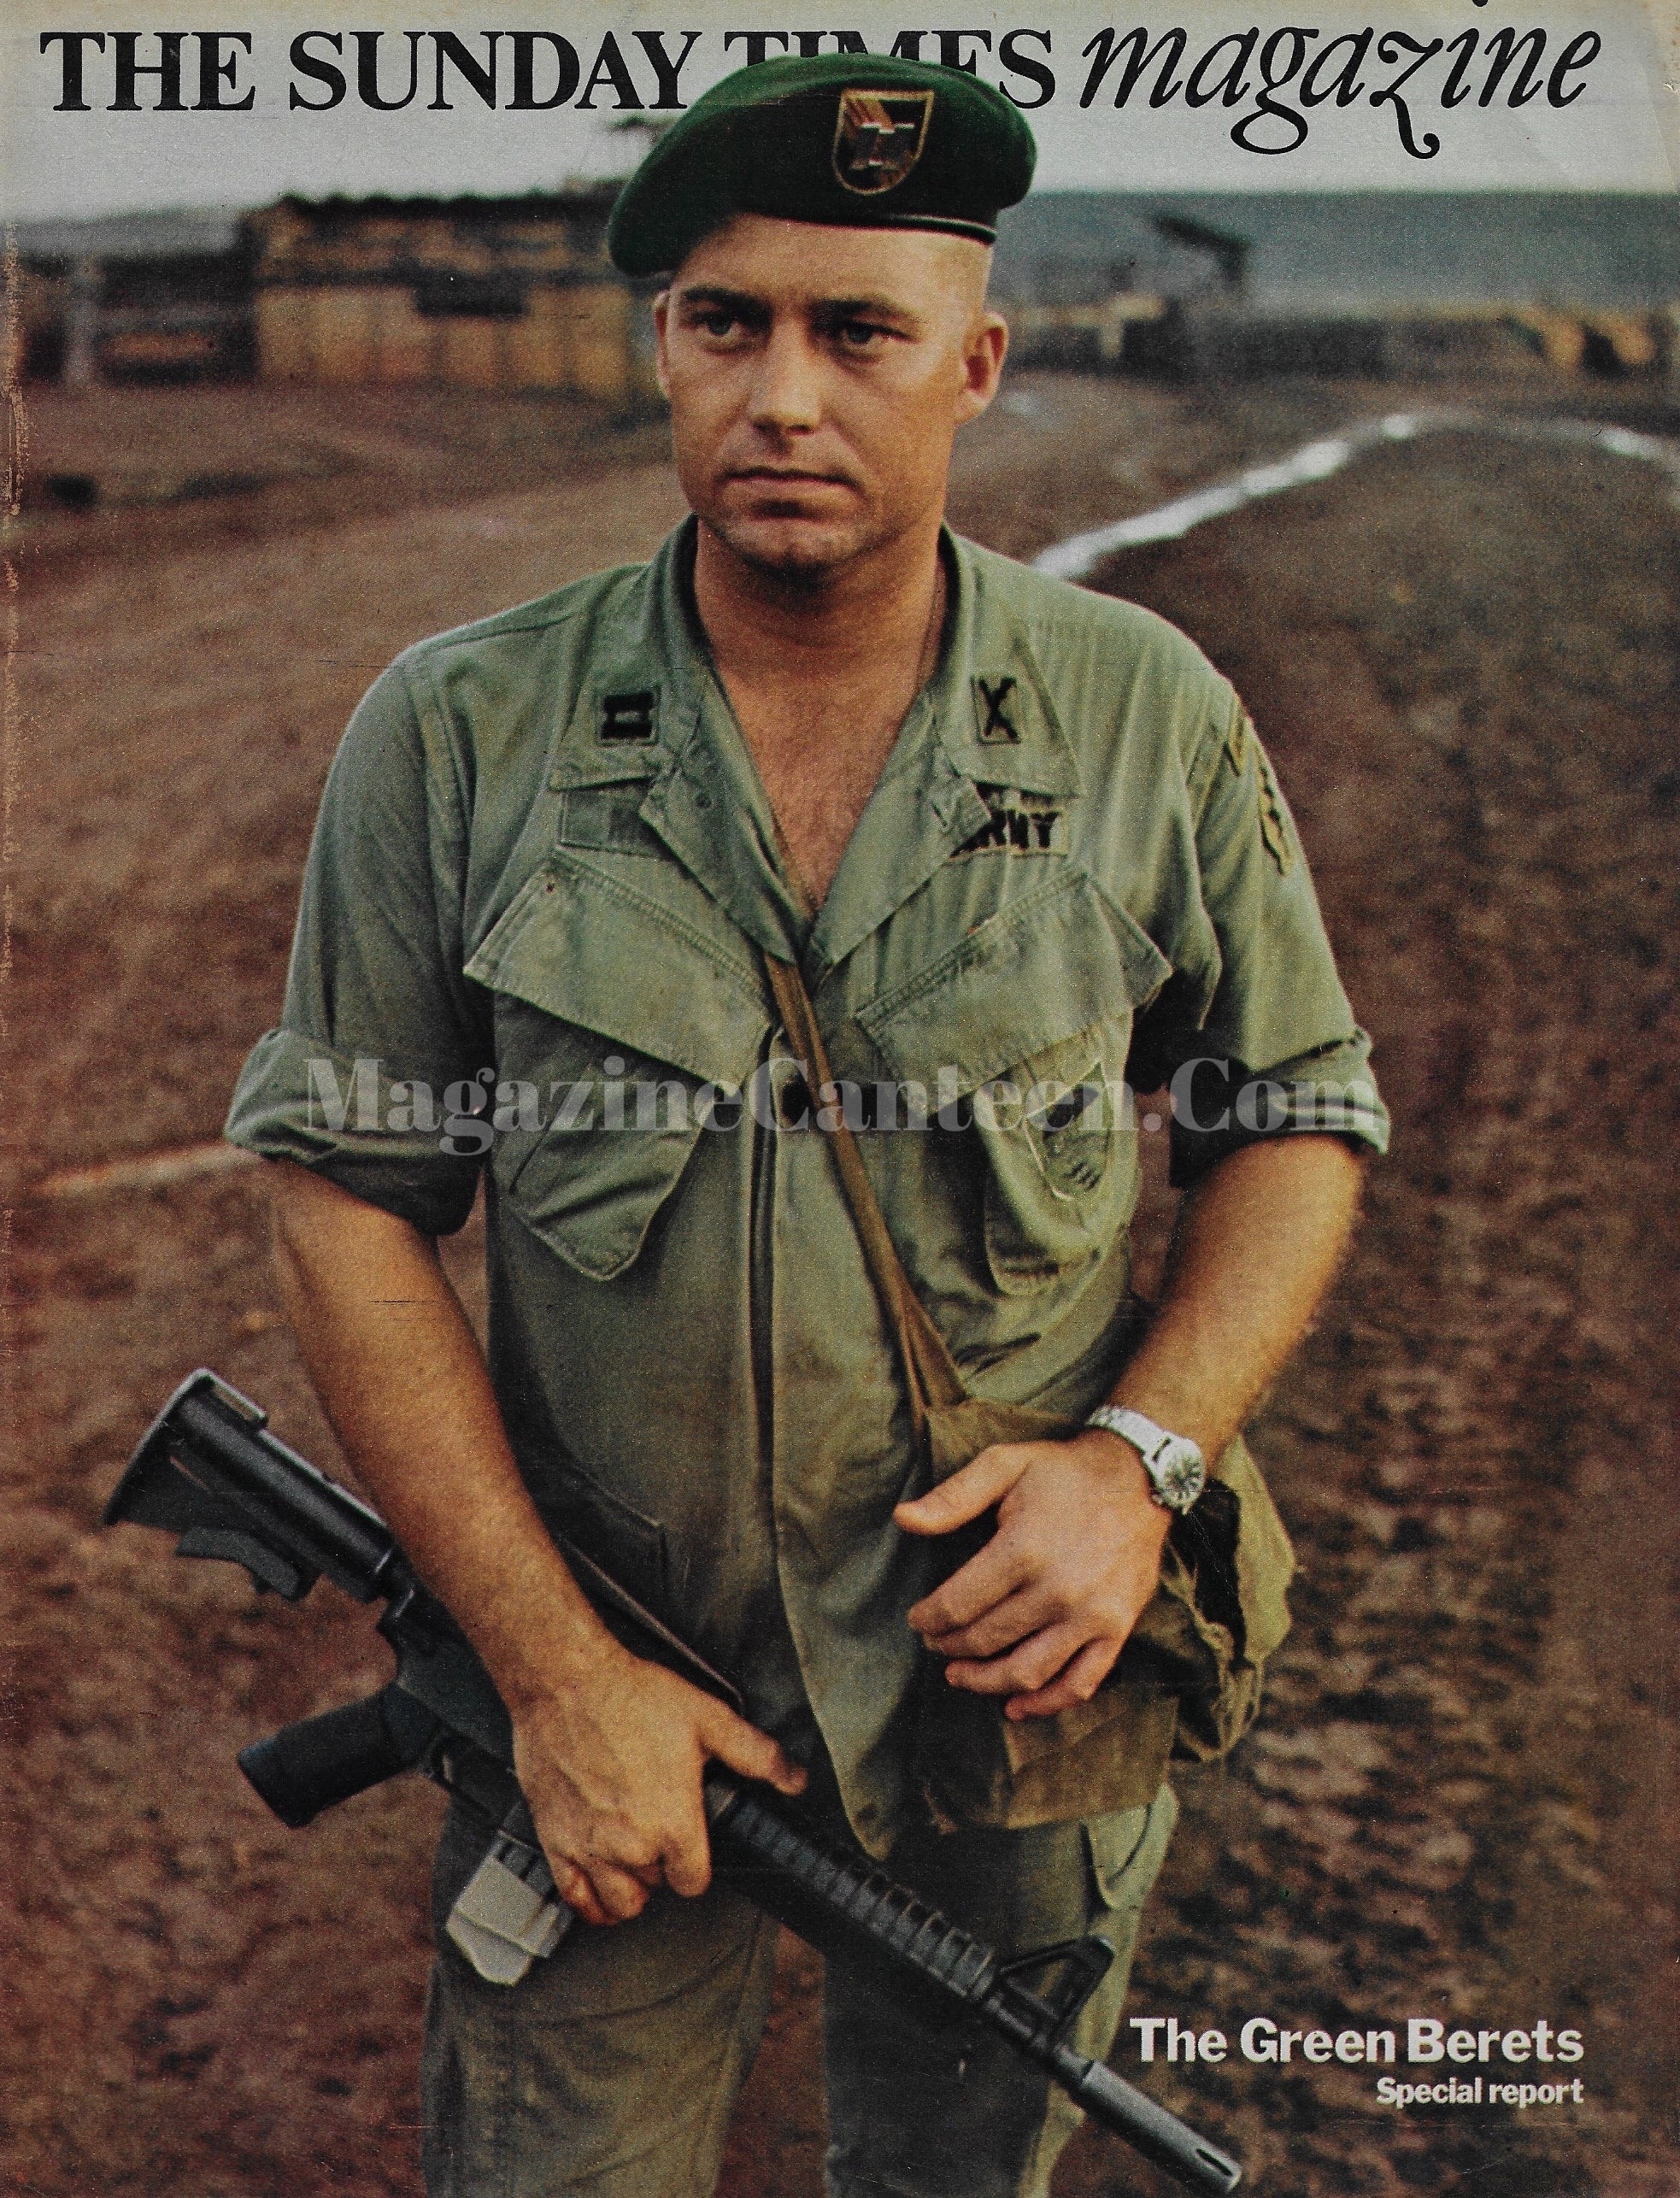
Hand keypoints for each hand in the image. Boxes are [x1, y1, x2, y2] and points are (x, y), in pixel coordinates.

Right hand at [508, 1636, 805, 1927]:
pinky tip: (599, 1888)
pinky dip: (590, 1901)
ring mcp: (590, 1847)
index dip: (698, 1865)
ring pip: (619, 1902)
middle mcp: (631, 1845)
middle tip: (662, 1832)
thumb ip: (757, 1755)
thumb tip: (793, 1778)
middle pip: (658, 1887)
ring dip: (631, 1887)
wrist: (568, 1682)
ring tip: (637, 1861)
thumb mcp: (709, 1718)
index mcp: (673, 1824)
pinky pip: (575, 1897)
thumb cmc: (632, 1696)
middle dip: (664, 1865)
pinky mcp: (555, 1840)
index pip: (695, 1882)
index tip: (692, 1847)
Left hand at [895, 1432, 1170, 1720]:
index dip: (929, 1618)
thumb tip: (902, 1519)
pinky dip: (1046, 1703)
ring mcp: (1090, 1616)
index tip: (918, 1620)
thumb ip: (953, 1497)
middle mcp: (1057, 1591)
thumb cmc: (1063, 1472)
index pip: (958, 1604)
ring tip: (960, 1675)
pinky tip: (1016, 1707)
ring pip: (1027, 1671)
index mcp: (1023, 1550)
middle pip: (986, 1639)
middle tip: (935, 1643)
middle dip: (950, 1647)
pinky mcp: (1116, 1630)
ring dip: (986, 1682)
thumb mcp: (1004, 1464)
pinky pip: (1080, 1682)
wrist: (1137, 1479)